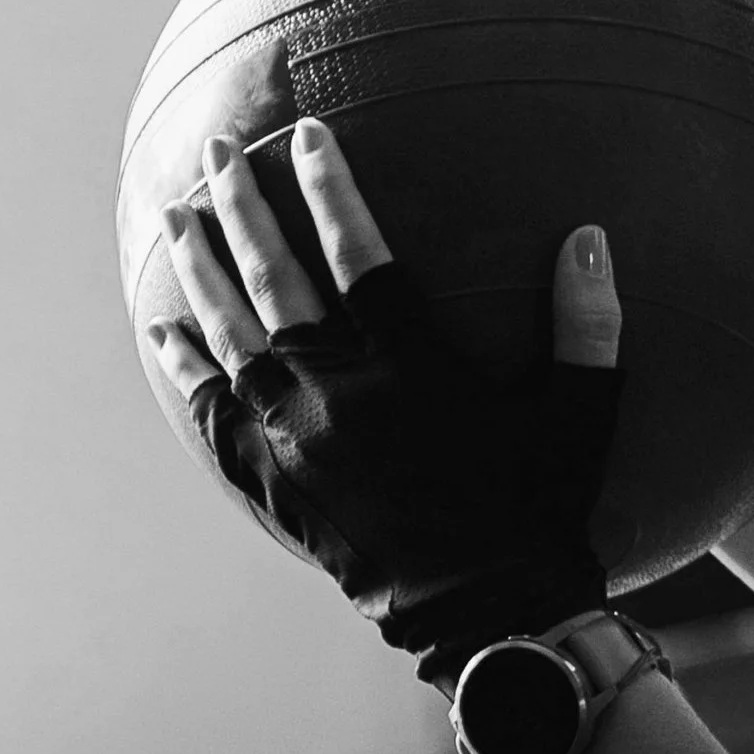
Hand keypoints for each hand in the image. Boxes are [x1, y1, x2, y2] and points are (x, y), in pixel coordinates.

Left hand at [152, 119, 625, 690]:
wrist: (482, 617)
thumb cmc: (541, 509)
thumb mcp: (581, 413)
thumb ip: (586, 322)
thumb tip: (588, 235)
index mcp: (410, 363)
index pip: (359, 251)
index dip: (331, 188)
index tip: (307, 135)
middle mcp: (337, 390)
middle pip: (274, 277)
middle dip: (242, 205)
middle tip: (217, 149)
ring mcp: (296, 436)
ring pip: (232, 332)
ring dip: (200, 267)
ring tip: (176, 214)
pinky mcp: (274, 480)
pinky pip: (215, 411)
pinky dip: (188, 366)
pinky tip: (166, 330)